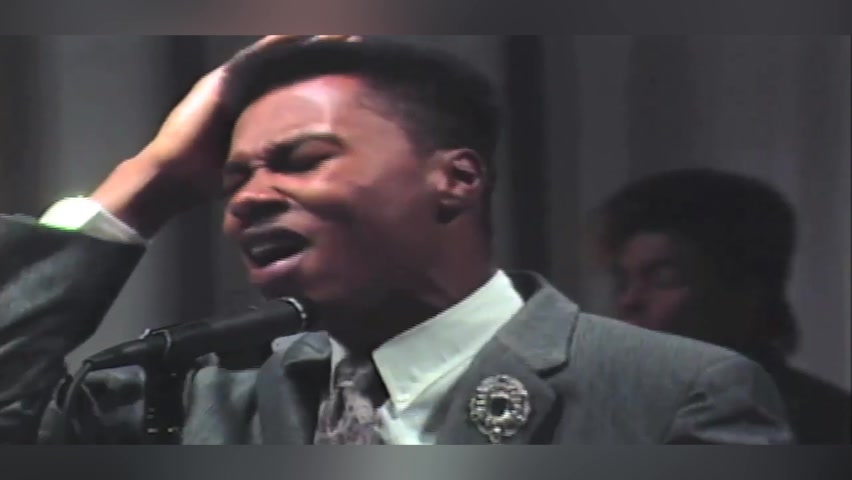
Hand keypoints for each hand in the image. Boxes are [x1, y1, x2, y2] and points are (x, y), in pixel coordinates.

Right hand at [92, 35, 360, 236]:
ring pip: (277, 53)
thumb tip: (314, 175)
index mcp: (258, 105)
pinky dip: (279, 44)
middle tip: (355, 38)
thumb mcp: (258, 166)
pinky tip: (301, 35)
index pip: (296, 79)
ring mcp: (234, 80)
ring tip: (337, 31)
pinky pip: (256, 57)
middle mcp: (248, 87)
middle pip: (291, 61)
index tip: (354, 64)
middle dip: (321, 48)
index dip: (323, 69)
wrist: (174, 179)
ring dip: (306, 40)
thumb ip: (281, 161)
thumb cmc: (211, 179)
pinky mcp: (224, 80)